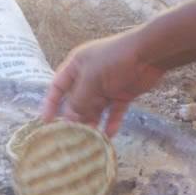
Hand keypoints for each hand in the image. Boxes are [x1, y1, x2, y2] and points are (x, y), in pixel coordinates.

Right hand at [42, 30, 164, 135]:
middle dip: (73, 118)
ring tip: (88, 140)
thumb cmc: (114, 60)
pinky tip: (108, 135)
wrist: (149, 54)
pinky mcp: (122, 94)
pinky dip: (111, 123)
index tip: (46, 122)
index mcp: (76, 66)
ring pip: (95, 109)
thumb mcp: (91, 79)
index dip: (51, 104)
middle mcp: (89, 77)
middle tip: (70, 137)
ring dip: (91, 123)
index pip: (57, 87)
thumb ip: (78, 100)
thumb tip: (69, 119)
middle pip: (76, 102)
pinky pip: (113, 112)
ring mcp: (106, 86)